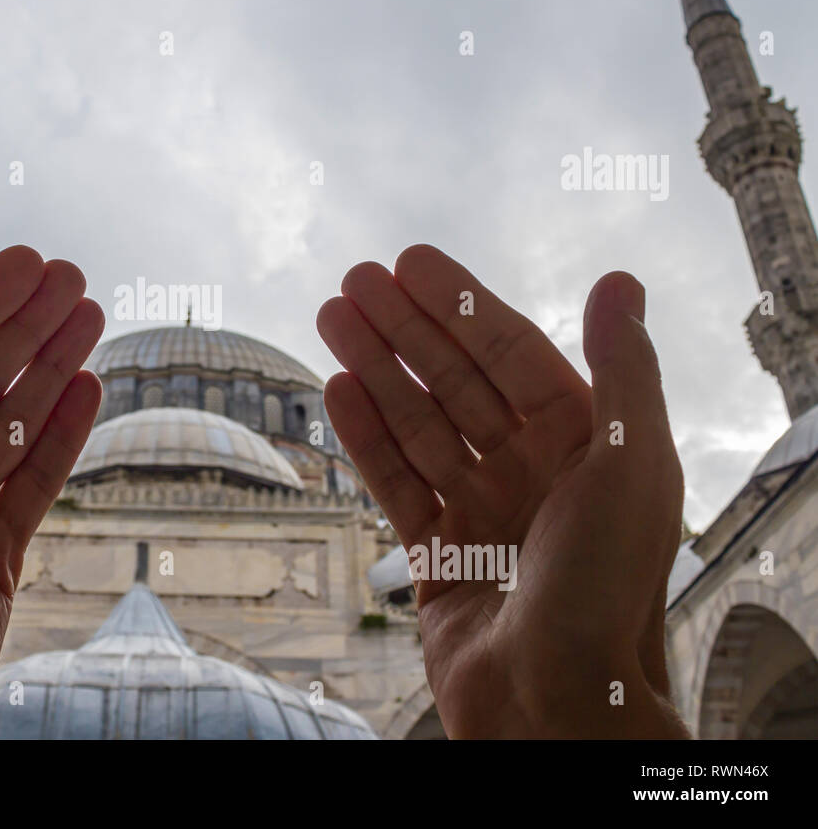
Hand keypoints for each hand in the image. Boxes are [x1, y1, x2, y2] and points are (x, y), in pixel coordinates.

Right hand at [318, 245, 687, 737]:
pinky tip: (336, 390)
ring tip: (332, 319)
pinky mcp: (439, 555)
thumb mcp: (633, 466)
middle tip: (353, 282)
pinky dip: (367, 437)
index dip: (460, 303)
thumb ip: (625, 370)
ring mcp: (482, 512)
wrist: (556, 704)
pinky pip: (396, 482)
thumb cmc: (605, 587)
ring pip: (419, 425)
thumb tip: (619, 279)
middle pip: (456, 381)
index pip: (512, 352)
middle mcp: (533, 471)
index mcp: (584, 444)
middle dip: (405, 329)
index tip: (411, 261)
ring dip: (376, 370)